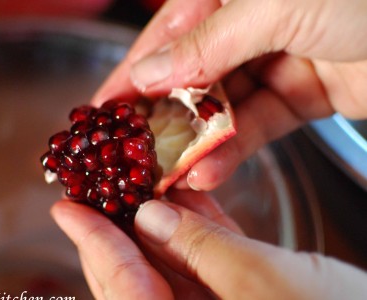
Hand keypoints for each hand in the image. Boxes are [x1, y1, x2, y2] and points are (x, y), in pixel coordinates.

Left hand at [51, 190, 366, 298]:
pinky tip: (185, 192)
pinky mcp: (245, 294)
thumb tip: (149, 216)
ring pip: (171, 263)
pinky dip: (195, 226)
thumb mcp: (262, 283)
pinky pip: (207, 260)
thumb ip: (200, 248)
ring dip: (153, 219)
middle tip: (93, 186)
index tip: (66, 207)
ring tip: (132, 178)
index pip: (121, 285)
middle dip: (113, 229)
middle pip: (135, 276)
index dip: (92, 242)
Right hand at [92, 0, 366, 190]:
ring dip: (195, 142)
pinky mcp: (305, 93)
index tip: (103, 110)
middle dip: (161, 116)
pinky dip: (234, 149)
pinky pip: (258, 124)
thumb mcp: (274, 3)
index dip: (132, 73)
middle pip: (191, 74)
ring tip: (168, 175)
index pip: (168, 33)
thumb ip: (208, 43)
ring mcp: (279, 56)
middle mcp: (252, 20)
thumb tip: (151, 72)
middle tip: (131, 153)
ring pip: (222, 106)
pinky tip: (209, 170)